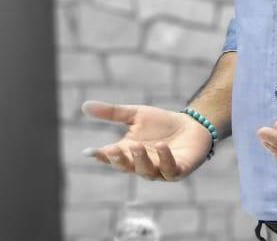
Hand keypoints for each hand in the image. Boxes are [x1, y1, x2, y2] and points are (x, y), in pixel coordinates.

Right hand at [81, 101, 212, 181]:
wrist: (192, 125)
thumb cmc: (162, 123)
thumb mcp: (136, 114)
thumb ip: (112, 112)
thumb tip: (83, 105)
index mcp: (129, 153)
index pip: (111, 157)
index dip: (100, 155)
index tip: (89, 151)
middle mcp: (142, 165)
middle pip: (127, 167)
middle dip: (119, 160)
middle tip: (113, 149)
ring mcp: (160, 170)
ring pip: (146, 171)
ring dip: (140, 160)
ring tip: (136, 145)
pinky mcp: (178, 170)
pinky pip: (170, 169)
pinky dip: (165, 159)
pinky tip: (162, 146)